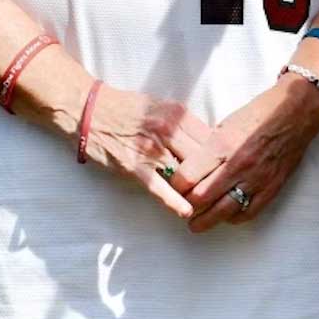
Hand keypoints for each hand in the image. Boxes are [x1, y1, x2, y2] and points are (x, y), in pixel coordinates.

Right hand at [83, 85, 212, 221]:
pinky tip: (186, 211)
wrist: (90, 111)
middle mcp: (167, 130)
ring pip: (183, 173)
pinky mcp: (133, 166)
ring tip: (208, 204)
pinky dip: (173, 201)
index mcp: (177, 114)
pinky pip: (158, 187)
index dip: (221, 155)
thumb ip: (183, 123)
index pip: (210, 138)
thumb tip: (206, 141)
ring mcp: (150, 149)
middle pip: (202, 157)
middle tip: (223, 189)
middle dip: (213, 174)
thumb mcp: (161, 106)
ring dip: (195, 190)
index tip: (228, 167)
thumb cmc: (127, 109)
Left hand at [168, 73, 318, 233]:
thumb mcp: (227, 123)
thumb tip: (192, 167)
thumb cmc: (260, 112)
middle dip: (187, 205)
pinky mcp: (271, 188)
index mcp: (223, 144)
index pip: (187, 177)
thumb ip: (210, 148)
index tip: (175, 186)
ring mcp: (256, 179)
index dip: (176, 185)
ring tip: (197, 223)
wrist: (296, 111)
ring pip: (222, 212)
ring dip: (205, 220)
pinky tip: (226, 215)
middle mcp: (237, 165)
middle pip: (200, 198)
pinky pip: (247, 213)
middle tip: (183, 206)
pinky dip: (233, 218)